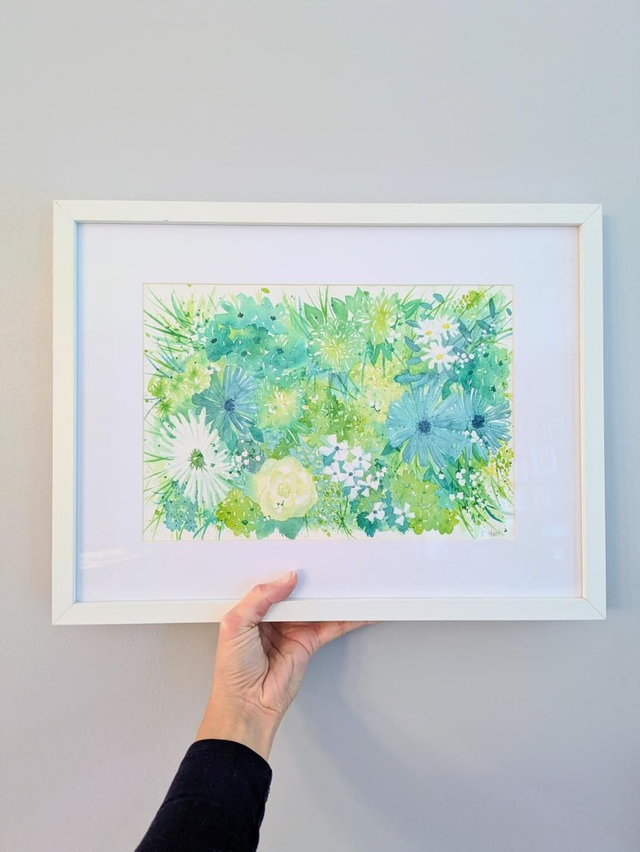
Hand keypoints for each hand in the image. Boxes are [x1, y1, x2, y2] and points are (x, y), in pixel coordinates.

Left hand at [196, 571, 370, 759]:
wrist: (247, 705)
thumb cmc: (232, 668)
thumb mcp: (236, 623)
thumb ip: (260, 597)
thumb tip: (288, 578)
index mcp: (252, 608)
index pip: (271, 583)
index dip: (283, 569)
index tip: (300, 553)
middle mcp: (273, 617)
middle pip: (297, 592)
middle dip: (311, 579)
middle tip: (329, 559)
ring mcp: (293, 629)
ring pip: (316, 606)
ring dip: (332, 596)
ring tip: (350, 579)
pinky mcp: (309, 643)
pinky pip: (331, 626)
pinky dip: (347, 618)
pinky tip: (360, 609)